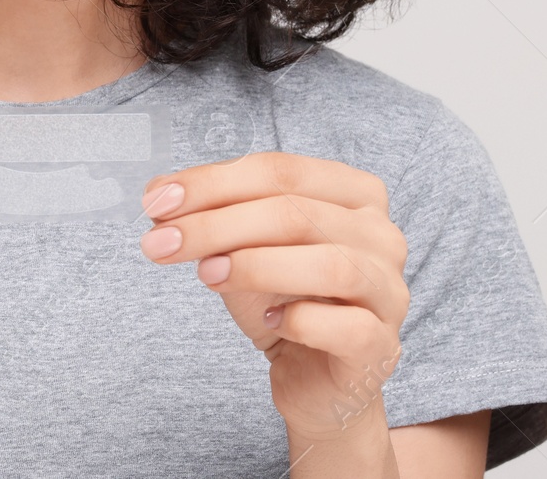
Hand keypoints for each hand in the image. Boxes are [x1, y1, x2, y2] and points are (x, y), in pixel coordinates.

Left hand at [139, 152, 408, 443]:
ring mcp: (389, 291)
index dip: (213, 182)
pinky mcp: (383, 347)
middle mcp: (382, 235)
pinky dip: (300, 321)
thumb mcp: (242, 247)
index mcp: (354, 193)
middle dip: (217, 224)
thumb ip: (212, 214)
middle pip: (296, 214)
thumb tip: (159, 193)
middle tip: (160, 241)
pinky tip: (267, 322)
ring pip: (329, 264)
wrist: (312, 376)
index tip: (157, 199)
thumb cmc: (281, 298)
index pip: (280, 171)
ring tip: (207, 275)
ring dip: (256, 266)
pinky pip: (347, 327)